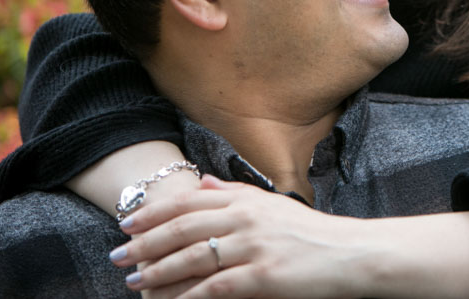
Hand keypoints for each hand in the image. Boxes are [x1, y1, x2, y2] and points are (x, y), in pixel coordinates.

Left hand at [112, 174, 372, 297]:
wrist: (350, 253)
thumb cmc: (312, 232)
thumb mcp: (272, 204)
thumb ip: (234, 192)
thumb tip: (201, 181)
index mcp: (247, 200)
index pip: (190, 202)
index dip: (155, 213)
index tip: (128, 224)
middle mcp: (247, 218)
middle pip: (183, 228)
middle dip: (145, 243)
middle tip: (118, 255)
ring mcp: (254, 246)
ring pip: (192, 258)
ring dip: (158, 271)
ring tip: (134, 281)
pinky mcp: (262, 275)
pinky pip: (214, 288)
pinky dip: (187, 298)